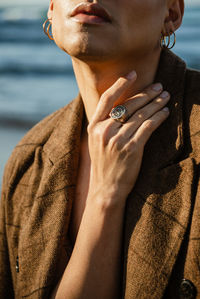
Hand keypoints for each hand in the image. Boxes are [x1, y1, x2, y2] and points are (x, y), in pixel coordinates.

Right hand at [87, 71, 169, 208]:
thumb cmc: (104, 165)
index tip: (132, 73)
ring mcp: (117, 140)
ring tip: (165, 96)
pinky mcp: (131, 149)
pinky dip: (158, 118)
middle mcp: (104, 131)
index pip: (107, 99)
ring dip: (155, 103)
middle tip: (159, 86)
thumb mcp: (96, 142)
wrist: (105, 189)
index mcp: (94, 127)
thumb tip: (120, 108)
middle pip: (128, 105)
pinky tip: (165, 112)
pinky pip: (148, 127)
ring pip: (140, 115)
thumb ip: (104, 124)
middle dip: (146, 93)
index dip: (120, 84)